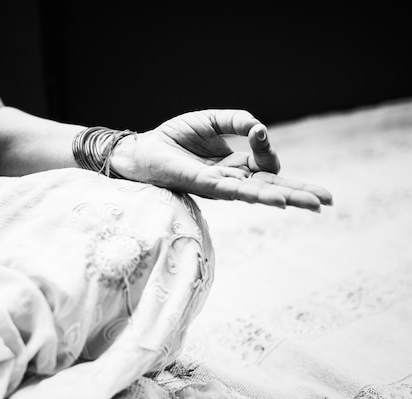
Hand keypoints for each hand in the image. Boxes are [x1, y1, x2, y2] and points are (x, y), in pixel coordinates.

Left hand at [112, 109, 332, 210]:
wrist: (142, 150)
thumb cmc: (174, 138)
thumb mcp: (210, 121)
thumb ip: (237, 121)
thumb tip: (260, 127)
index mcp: (234, 166)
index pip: (265, 163)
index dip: (267, 147)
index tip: (257, 131)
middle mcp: (231, 180)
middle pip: (272, 187)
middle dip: (300, 193)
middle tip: (328, 201)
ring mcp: (220, 186)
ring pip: (259, 193)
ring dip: (287, 198)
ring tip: (314, 205)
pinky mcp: (205, 185)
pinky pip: (236, 191)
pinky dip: (257, 194)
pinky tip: (276, 200)